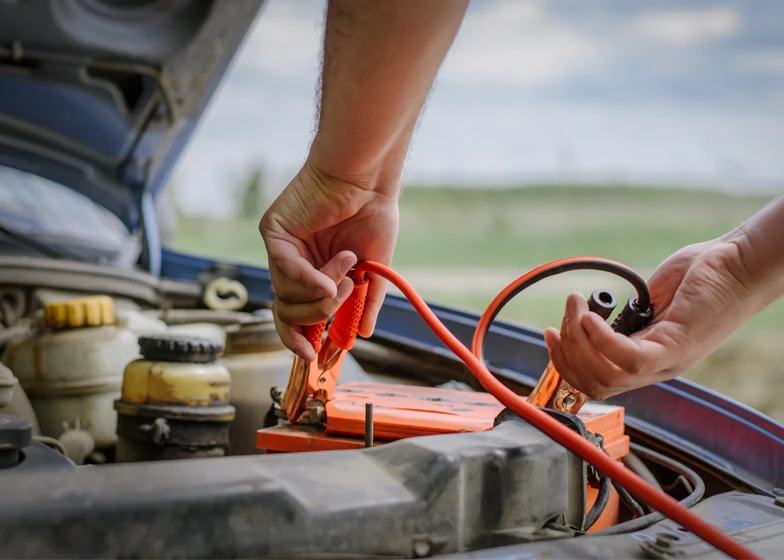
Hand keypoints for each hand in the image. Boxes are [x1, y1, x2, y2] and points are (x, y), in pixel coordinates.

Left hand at [259, 160, 398, 360]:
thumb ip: (366, 302)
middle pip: (286, 311)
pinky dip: (308, 280)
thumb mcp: (375, 270)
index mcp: (314, 274)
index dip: (300, 339)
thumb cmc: (373, 214)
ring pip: (286, 294)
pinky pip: (284, 268)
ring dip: (324, 292)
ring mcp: (281, 249)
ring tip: (349, 272)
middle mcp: (293, 264)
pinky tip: (330, 279)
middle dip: (316, 318)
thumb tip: (362, 335)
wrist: (368, 179)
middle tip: (344, 305)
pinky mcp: (274, 231)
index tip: (315, 357)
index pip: (295, 315)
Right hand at [543, 238, 763, 399]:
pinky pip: (627, 358)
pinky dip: (599, 340)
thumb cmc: (702, 274)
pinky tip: (589, 317)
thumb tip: (592, 317)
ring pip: (605, 375)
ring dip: (578, 342)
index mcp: (646, 359)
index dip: (565, 362)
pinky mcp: (674, 350)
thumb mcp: (650, 299)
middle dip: (566, 352)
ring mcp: (665, 362)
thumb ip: (622, 315)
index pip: (595, 380)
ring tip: (574, 307)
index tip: (550, 333)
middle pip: (594, 383)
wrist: (740, 262)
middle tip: (563, 315)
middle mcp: (654, 368)